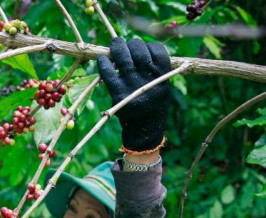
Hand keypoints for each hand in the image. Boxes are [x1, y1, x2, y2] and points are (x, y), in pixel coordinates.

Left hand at [97, 37, 171, 151]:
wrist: (144, 127)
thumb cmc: (153, 101)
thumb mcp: (162, 85)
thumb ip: (155, 68)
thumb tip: (134, 45)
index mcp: (163, 76)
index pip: (157, 51)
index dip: (148, 45)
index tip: (142, 47)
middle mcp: (148, 80)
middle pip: (139, 51)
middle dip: (130, 44)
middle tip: (121, 43)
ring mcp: (132, 86)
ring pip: (123, 58)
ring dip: (117, 47)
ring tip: (115, 44)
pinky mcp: (118, 94)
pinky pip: (108, 73)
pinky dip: (103, 63)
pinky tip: (102, 59)